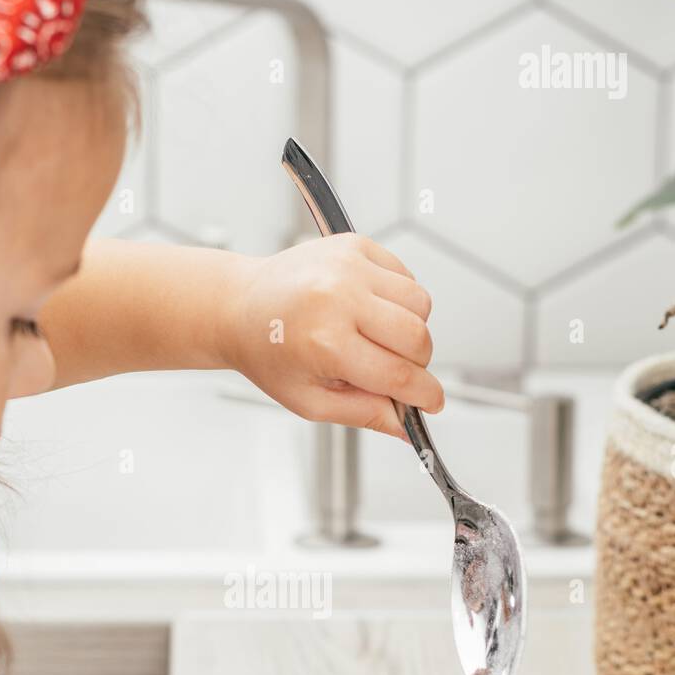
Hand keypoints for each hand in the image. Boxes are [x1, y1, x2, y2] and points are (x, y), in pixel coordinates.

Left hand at [222, 234, 442, 438]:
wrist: (240, 306)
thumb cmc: (270, 353)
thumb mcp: (310, 401)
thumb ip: (363, 414)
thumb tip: (405, 429)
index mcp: (326, 342)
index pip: (399, 375)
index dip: (425, 395)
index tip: (433, 402)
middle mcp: (339, 297)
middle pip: (418, 337)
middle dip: (418, 363)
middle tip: (398, 372)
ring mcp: (348, 266)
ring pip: (420, 304)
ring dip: (412, 328)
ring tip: (379, 338)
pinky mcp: (355, 245)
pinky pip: (406, 277)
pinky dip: (400, 299)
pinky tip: (370, 310)